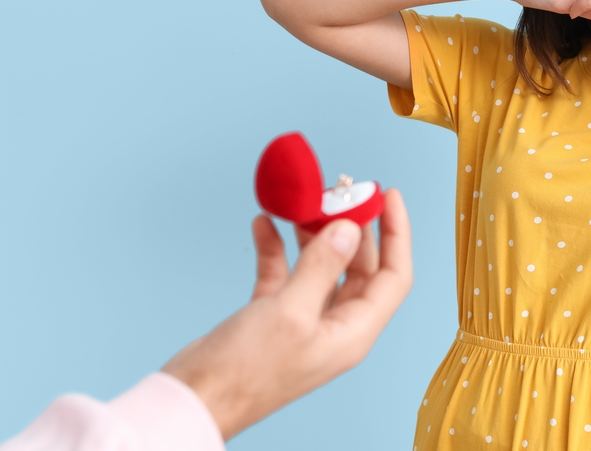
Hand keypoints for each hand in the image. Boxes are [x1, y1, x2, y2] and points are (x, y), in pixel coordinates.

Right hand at [162, 189, 412, 439]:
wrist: (194, 399)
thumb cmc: (245, 370)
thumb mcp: (290, 312)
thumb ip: (322, 266)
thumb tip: (349, 228)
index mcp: (354, 332)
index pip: (394, 276)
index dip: (396, 233)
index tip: (387, 194)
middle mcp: (336, 326)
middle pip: (359, 266)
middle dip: (352, 227)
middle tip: (340, 191)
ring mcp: (305, 321)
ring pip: (322, 266)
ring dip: (314, 233)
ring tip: (304, 203)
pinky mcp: (273, 317)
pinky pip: (284, 274)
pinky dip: (276, 248)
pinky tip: (263, 223)